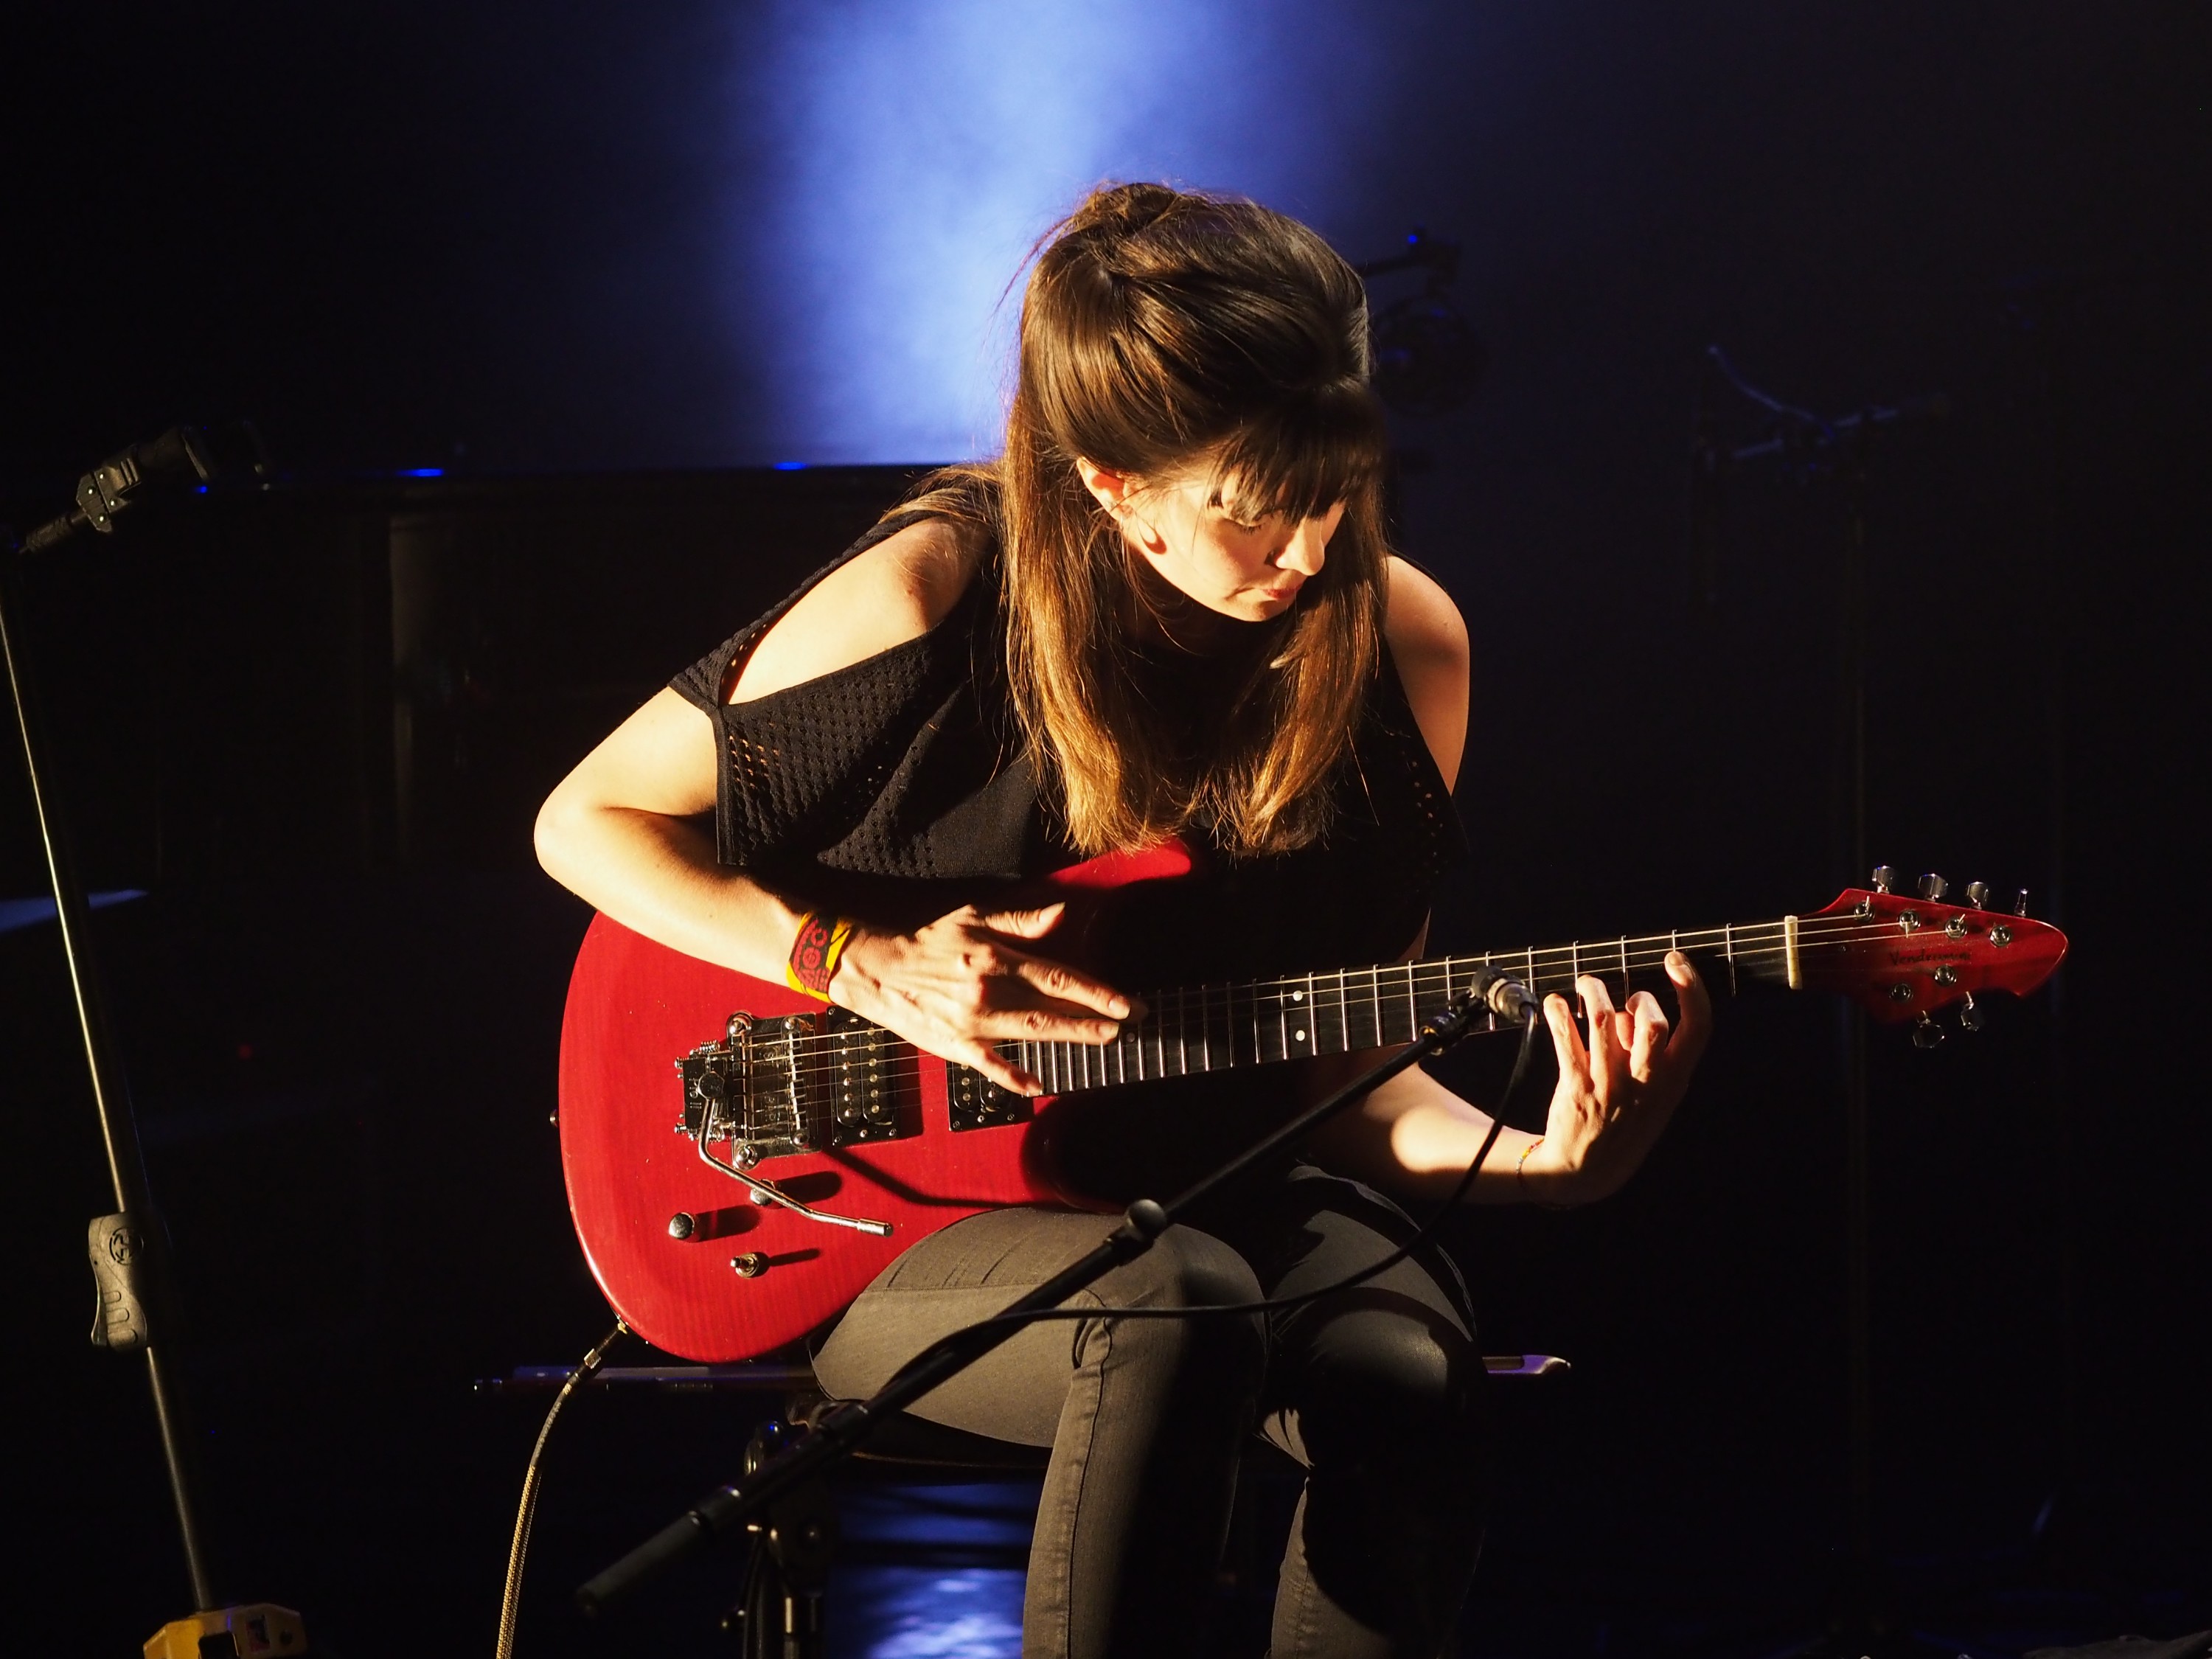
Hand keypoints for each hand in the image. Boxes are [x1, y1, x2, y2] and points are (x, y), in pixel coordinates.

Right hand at [828, 902, 1136, 1095]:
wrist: (879, 971)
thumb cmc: (930, 941)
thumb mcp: (974, 918)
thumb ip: (1020, 920)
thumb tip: (1063, 914)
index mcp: (997, 959)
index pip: (1059, 978)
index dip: (1097, 991)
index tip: (1125, 1002)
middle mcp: (989, 991)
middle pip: (1054, 1008)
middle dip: (1096, 1017)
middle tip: (1130, 1022)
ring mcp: (973, 1022)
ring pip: (1033, 1033)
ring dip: (1071, 1036)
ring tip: (1104, 1038)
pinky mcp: (956, 1045)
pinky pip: (990, 1066)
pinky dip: (1013, 1078)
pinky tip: (1038, 1086)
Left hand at [1519, 950, 1709, 1204]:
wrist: (1586, 1171)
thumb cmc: (1625, 1121)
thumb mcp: (1656, 1095)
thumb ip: (1651, 1053)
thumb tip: (1633, 1007)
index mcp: (1674, 1080)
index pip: (1698, 1027)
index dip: (1691, 987)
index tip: (1675, 960)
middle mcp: (1646, 1081)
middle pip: (1652, 1021)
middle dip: (1638, 998)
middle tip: (1623, 1001)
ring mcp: (1610, 1084)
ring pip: (1602, 1018)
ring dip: (1592, 990)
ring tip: (1585, 986)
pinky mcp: (1576, 1086)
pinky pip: (1565, 1037)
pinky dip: (1558, 1011)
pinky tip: (1555, 1004)